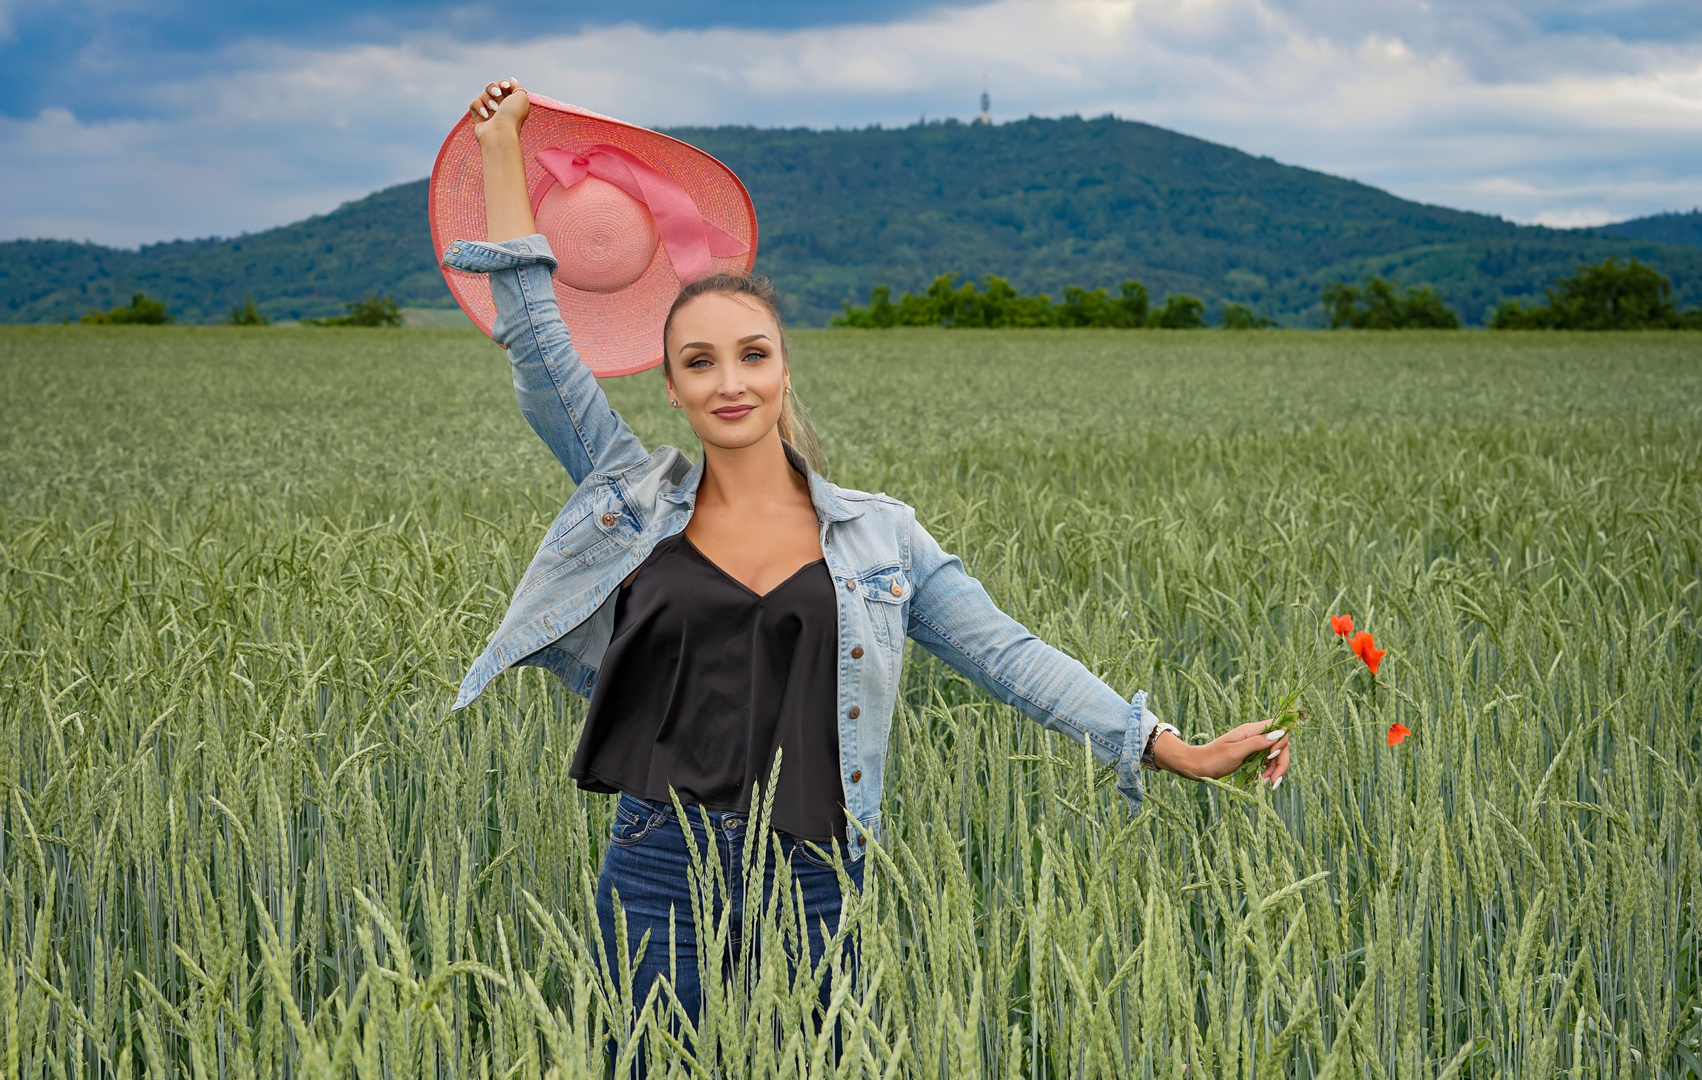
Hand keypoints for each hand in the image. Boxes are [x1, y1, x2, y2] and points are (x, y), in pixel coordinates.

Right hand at [469, 78, 528, 142]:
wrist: (500, 133)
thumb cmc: (512, 116)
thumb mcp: (522, 97)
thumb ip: (517, 86)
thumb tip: (510, 81)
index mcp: (512, 102)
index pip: (504, 85)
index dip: (503, 83)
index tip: (505, 86)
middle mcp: (501, 106)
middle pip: (491, 87)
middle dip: (493, 87)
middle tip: (497, 94)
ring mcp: (489, 111)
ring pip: (482, 94)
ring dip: (487, 99)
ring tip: (494, 108)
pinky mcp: (478, 116)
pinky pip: (474, 103)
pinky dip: (479, 106)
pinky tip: (485, 115)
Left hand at [1151, 721, 1292, 787]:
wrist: (1196, 766)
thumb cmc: (1212, 758)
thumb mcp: (1235, 752)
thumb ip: (1256, 743)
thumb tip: (1279, 733)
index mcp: (1251, 730)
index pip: (1279, 728)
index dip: (1281, 743)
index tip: (1272, 757)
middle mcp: (1254, 736)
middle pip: (1280, 745)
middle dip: (1281, 763)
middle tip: (1274, 781)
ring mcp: (1252, 746)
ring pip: (1274, 756)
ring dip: (1274, 770)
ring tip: (1265, 783)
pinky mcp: (1249, 756)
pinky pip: (1265, 762)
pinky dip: (1266, 772)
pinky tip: (1259, 780)